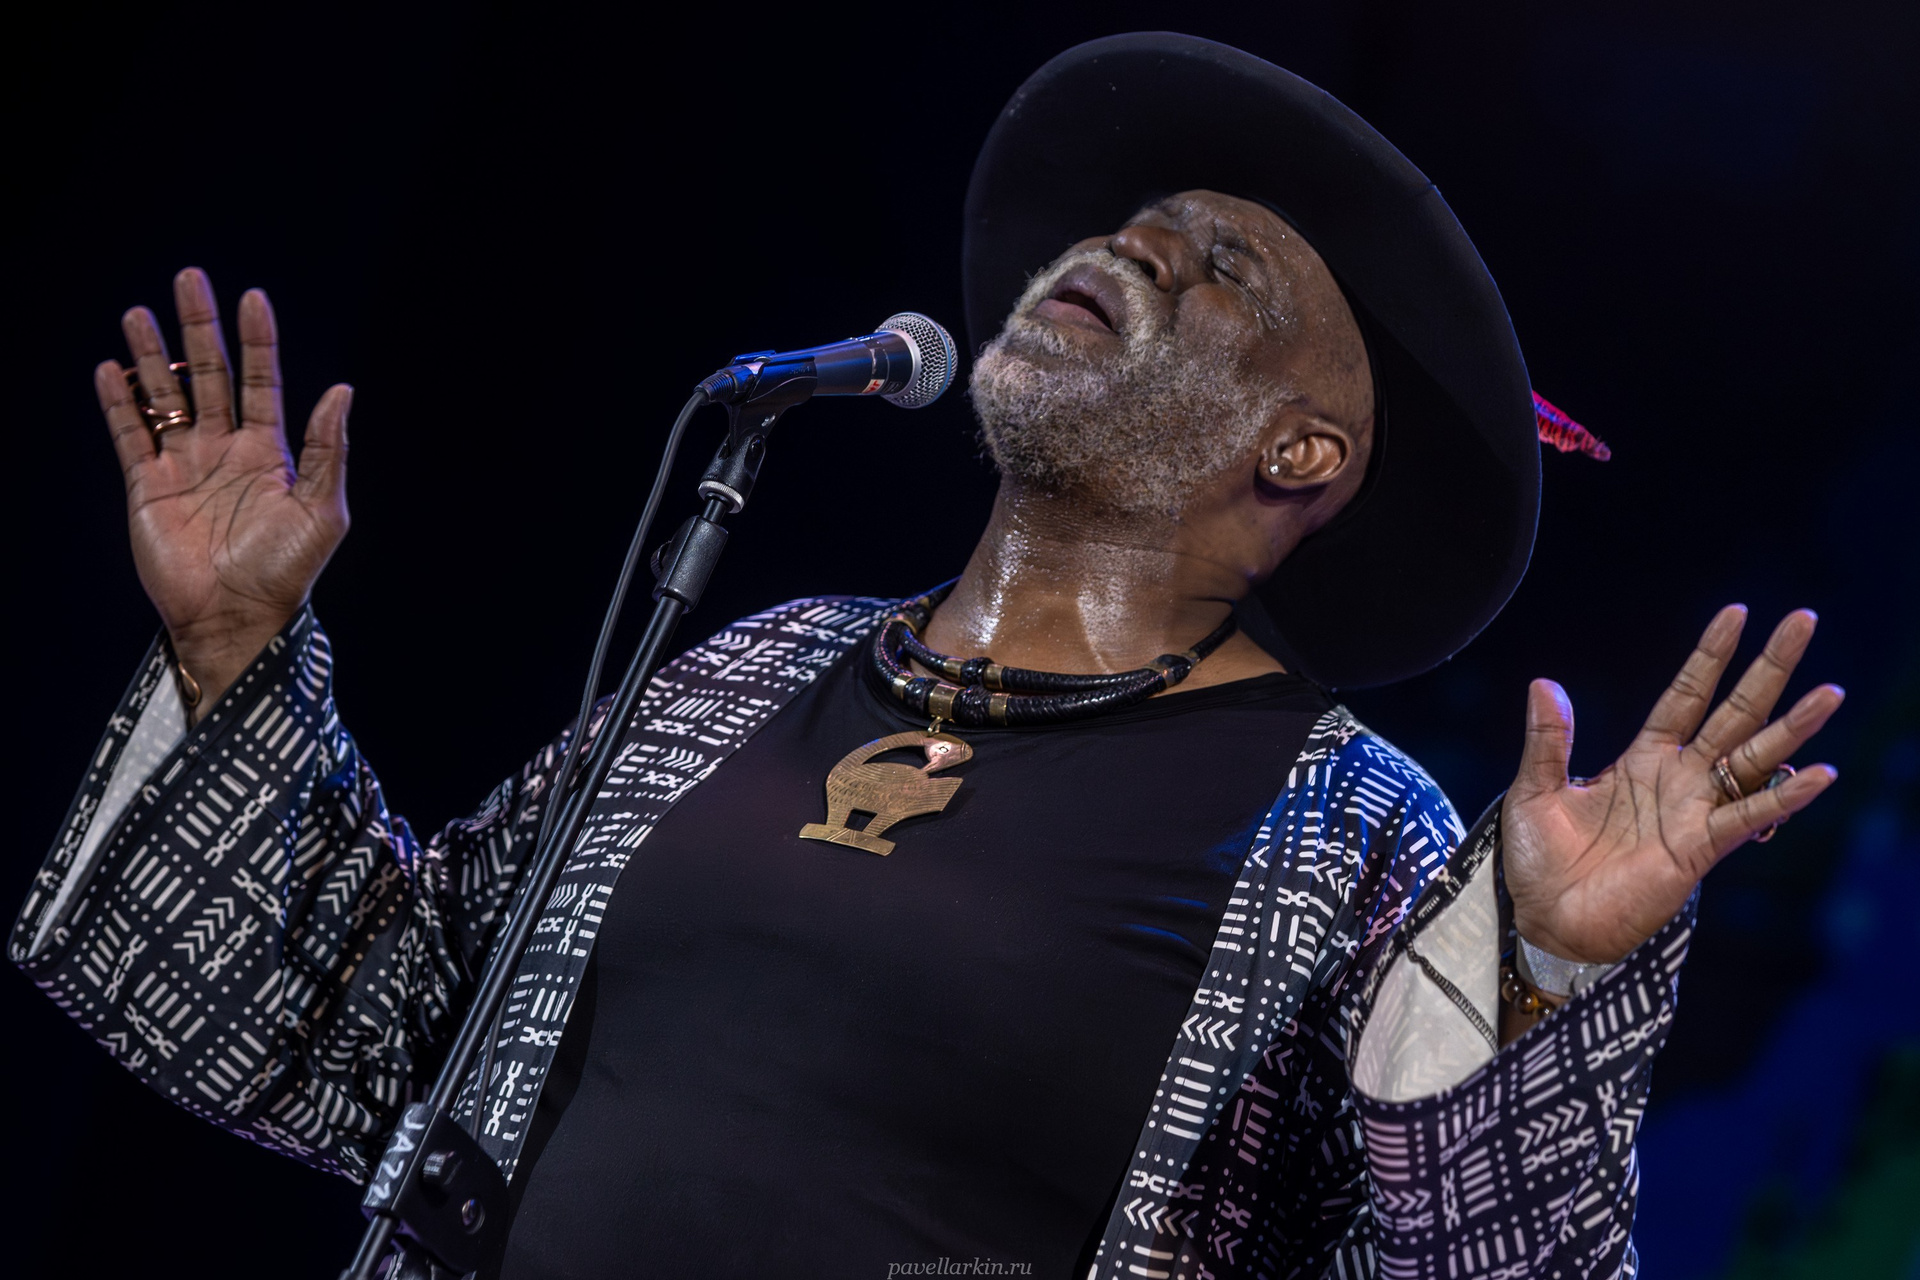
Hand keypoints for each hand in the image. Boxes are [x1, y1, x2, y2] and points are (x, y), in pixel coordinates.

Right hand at [96, 268, 351, 719]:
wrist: (236, 617)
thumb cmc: (286, 570)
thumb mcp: (321, 509)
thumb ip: (327, 448)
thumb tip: (341, 388)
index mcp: (270, 452)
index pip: (260, 381)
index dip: (255, 341)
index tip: (252, 297)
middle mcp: (225, 449)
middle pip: (208, 375)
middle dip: (198, 328)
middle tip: (189, 278)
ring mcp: (184, 465)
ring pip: (164, 396)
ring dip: (150, 356)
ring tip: (138, 312)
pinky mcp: (147, 486)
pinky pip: (130, 435)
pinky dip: (118, 403)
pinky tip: (110, 368)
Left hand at [1501, 607, 1842, 963]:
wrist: (1545, 921)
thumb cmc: (1539, 859)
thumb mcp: (1534, 790)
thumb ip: (1548, 740)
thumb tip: (1544, 683)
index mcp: (1641, 758)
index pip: (1685, 695)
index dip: (1710, 657)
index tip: (1736, 613)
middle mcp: (1677, 779)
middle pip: (1734, 713)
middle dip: (1769, 670)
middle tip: (1804, 621)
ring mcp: (1693, 812)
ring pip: (1754, 761)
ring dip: (1791, 729)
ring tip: (1829, 694)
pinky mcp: (1698, 850)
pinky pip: (1747, 818)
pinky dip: (1783, 799)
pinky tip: (1818, 775)